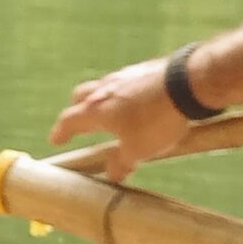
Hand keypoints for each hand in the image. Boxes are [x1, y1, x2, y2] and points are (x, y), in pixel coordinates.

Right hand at [48, 52, 196, 180]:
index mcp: (96, 110)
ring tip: (113, 112)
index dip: (61, 131)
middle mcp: (104, 89)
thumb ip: (122, 162)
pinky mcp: (144, 69)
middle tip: (80, 121)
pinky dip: (124, 93)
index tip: (55, 140)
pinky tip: (138, 101)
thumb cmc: (155, 120)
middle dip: (77, 109)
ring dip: (102, 100)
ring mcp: (124, 75)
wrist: (186, 83)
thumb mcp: (138, 149)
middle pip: (81, 96)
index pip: (69, 120)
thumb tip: (112, 174)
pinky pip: (126, 82)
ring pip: (104, 87)